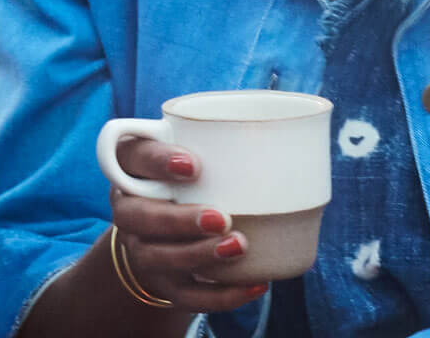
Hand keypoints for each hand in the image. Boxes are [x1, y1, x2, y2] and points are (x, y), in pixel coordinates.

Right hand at [106, 136, 268, 311]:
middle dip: (178, 220)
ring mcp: (141, 248)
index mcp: (135, 169)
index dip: (158, 162)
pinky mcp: (161, 281)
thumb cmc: (194, 178)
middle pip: (138, 217)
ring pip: (156, 258)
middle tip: (220, 217)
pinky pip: (185, 295)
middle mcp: (130, 209)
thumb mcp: (201, 150)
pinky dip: (220, 295)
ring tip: (239, 246)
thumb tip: (299, 132)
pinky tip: (255, 285)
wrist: (164, 229)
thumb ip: (227, 139)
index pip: (134, 157)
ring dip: (197, 256)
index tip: (193, 165)